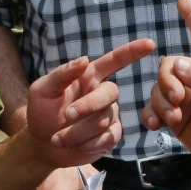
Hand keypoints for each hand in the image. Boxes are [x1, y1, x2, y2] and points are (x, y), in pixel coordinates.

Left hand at [26, 38, 155, 167]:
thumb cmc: (41, 112)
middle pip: (111, 92)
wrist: (41, 145)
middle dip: (88, 105)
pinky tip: (74, 146)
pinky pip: (108, 138)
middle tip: (66, 116)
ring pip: (104, 120)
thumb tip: (83, 60)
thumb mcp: (42, 90)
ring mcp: (109, 115)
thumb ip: (61, 74)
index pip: (115, 61)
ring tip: (57, 139)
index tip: (150, 43)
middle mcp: (102, 93)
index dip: (132, 51)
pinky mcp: (110, 136)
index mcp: (89, 76)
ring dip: (77, 131)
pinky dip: (87, 144)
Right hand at [142, 0, 190, 173]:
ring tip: (175, 117)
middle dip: (167, 81)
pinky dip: (151, 115)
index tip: (183, 0)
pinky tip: (155, 124)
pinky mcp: (176, 118)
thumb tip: (176, 65)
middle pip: (168, 65)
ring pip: (158, 88)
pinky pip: (153, 110)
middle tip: (178, 99)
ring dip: (161, 101)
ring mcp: (185, 97)